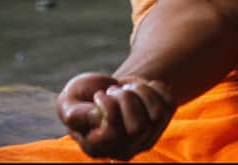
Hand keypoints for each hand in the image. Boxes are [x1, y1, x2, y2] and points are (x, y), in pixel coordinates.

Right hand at [57, 71, 174, 159]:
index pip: (114, 133)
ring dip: (140, 90)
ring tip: (126, 87)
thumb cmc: (81, 96)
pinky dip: (155, 87)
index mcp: (97, 148)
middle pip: (139, 127)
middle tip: (114, 89)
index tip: (100, 95)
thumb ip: (74, 112)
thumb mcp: (68, 101)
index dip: (110, 108)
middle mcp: (123, 149)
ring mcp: (144, 139)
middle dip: (126, 97)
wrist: (105, 89)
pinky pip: (169, 103)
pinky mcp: (161, 124)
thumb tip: (97, 116)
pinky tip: (140, 87)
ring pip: (157, 113)